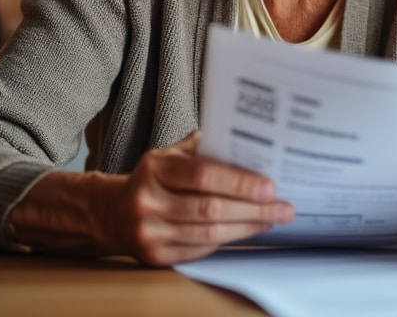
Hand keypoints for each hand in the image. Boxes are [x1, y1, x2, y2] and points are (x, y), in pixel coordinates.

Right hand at [102, 132, 294, 265]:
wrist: (112, 212)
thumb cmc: (155, 178)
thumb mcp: (172, 154)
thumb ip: (206, 146)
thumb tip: (252, 140)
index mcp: (154, 168)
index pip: (203, 175)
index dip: (240, 182)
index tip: (270, 187)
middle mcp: (147, 201)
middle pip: (210, 209)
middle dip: (253, 210)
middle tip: (284, 207)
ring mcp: (149, 232)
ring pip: (209, 234)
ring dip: (247, 227)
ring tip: (272, 219)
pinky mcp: (155, 256)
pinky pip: (201, 249)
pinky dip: (228, 240)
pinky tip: (248, 230)